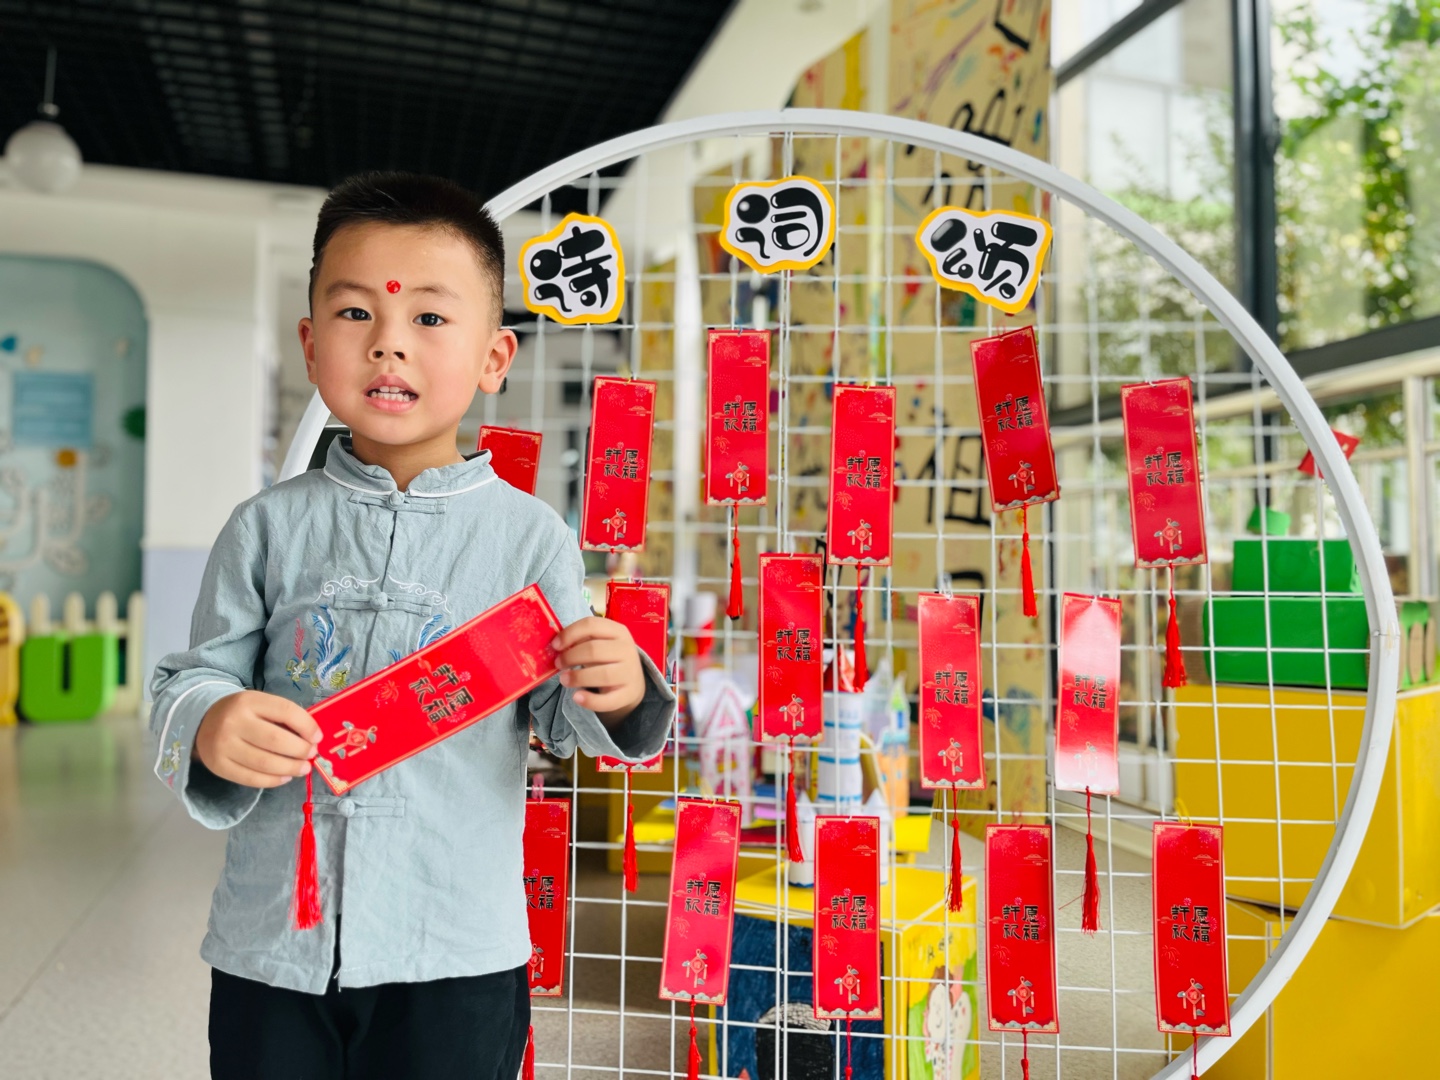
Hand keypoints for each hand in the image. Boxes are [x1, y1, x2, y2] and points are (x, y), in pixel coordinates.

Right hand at [193, 690, 321, 788]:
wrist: (203, 722)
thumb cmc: (243, 713)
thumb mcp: (261, 705)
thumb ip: (284, 717)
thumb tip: (313, 738)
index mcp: (248, 701)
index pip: (285, 712)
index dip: (307, 726)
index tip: (318, 737)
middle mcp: (233, 722)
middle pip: (276, 740)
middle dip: (300, 750)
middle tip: (311, 754)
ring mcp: (223, 746)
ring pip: (264, 763)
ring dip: (290, 768)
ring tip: (303, 768)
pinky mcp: (219, 766)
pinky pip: (250, 778)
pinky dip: (272, 780)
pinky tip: (285, 777)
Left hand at [552, 617, 645, 721]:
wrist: (632, 682)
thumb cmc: (608, 658)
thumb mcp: (600, 643)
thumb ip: (581, 641)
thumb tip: (556, 645)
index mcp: (618, 631)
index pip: (591, 625)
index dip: (570, 634)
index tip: (554, 646)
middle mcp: (627, 650)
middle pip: (595, 650)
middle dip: (571, 657)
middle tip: (559, 664)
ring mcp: (629, 673)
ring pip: (602, 674)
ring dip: (577, 677)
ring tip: (564, 680)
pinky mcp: (628, 694)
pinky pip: (607, 700)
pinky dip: (590, 700)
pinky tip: (576, 697)